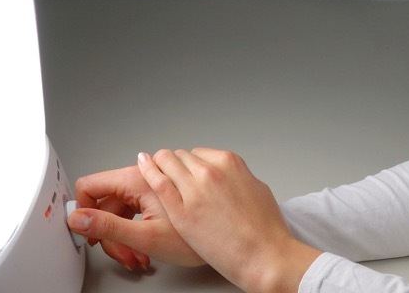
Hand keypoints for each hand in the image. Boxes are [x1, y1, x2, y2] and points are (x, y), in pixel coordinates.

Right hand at [69, 163, 204, 270]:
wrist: (249, 244)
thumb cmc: (207, 241)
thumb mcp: (147, 237)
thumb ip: (108, 225)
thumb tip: (77, 218)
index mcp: (140, 178)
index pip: (92, 186)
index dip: (84, 210)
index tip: (89, 232)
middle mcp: (155, 170)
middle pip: (113, 199)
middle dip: (114, 230)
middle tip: (126, 256)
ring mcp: (170, 175)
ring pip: (134, 201)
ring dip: (132, 229)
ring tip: (145, 254)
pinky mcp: (183, 182)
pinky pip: (156, 197)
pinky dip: (153, 218)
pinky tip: (163, 235)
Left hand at [137, 148, 320, 292]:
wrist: (263, 254)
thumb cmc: (265, 229)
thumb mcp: (256, 189)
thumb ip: (236, 178)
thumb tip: (227, 178)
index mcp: (229, 163)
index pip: (198, 153)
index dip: (190, 165)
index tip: (187, 173)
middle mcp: (210, 171)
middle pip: (180, 156)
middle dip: (175, 166)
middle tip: (173, 180)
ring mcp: (194, 189)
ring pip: (166, 162)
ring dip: (161, 167)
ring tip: (156, 175)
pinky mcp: (180, 210)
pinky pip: (157, 181)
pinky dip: (148, 171)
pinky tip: (143, 167)